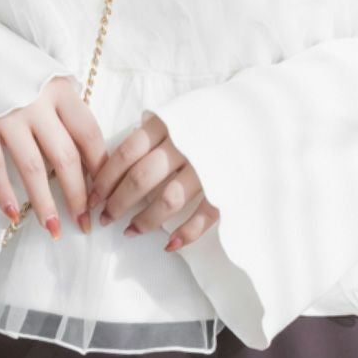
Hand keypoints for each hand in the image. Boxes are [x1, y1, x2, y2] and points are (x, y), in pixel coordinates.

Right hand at [0, 75, 107, 237]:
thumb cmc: (13, 68)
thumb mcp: (47, 77)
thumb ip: (66, 108)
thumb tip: (89, 154)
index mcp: (60, 89)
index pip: (89, 135)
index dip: (100, 168)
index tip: (104, 193)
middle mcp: (36, 103)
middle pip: (66, 158)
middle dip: (78, 195)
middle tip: (84, 223)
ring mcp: (7, 116)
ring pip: (33, 169)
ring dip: (44, 204)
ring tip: (54, 229)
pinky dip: (4, 194)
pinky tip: (13, 214)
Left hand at [86, 113, 219, 251]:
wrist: (263, 114)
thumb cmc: (212, 115)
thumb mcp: (179, 111)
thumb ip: (153, 130)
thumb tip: (118, 157)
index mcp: (169, 123)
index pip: (126, 153)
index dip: (106, 178)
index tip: (94, 196)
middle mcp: (185, 144)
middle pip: (141, 179)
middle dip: (118, 202)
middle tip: (105, 217)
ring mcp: (207, 167)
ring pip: (168, 200)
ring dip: (146, 220)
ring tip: (131, 231)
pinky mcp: (228, 186)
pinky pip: (204, 216)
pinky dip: (185, 234)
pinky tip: (169, 246)